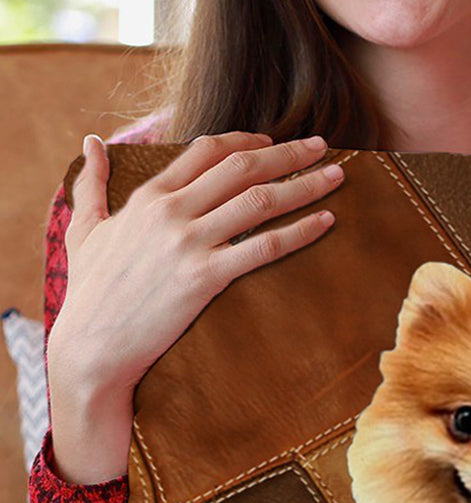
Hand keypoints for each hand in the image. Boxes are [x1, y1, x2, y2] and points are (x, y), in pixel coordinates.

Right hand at [50, 129, 344, 395]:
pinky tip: (326, 222)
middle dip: (288, 153)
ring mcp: (190, 243)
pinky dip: (300, 231)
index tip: (274, 142)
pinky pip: (265, 246)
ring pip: (260, 200)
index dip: (247, 141)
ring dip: (304, 184)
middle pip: (242, 167)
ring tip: (337, 177)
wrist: (93, 344)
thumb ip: (91, 184)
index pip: (207, 150)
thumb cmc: (91, 292)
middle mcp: (172, 211)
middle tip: (323, 146)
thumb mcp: (83, 230)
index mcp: (149, 196)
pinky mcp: (206, 277)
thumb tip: (91, 142)